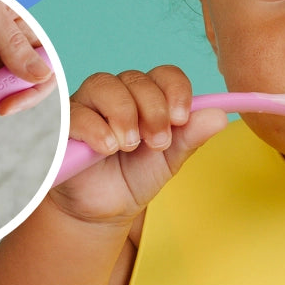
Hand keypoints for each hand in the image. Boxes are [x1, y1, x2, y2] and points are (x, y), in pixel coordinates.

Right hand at [54, 67, 227, 223]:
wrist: (104, 210)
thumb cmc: (135, 177)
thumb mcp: (170, 159)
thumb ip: (191, 136)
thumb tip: (220, 115)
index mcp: (148, 98)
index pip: (165, 74)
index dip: (176, 91)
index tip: (181, 119)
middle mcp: (118, 94)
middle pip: (137, 79)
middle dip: (153, 109)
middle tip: (157, 142)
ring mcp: (88, 105)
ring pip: (104, 85)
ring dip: (124, 114)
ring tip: (130, 145)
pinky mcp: (64, 124)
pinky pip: (76, 112)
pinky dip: (96, 128)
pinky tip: (106, 148)